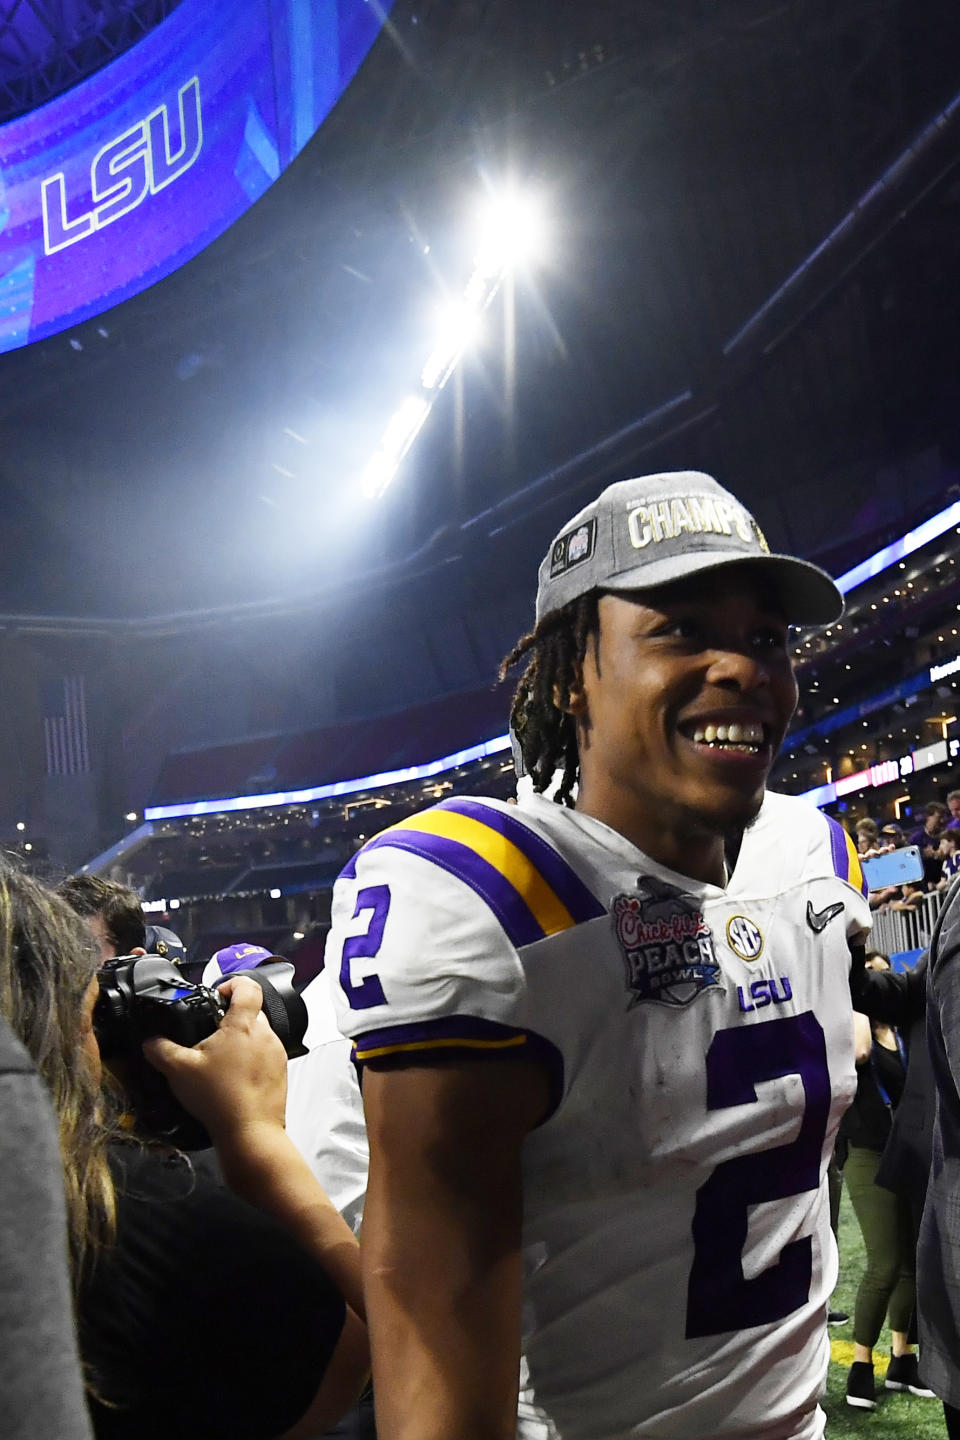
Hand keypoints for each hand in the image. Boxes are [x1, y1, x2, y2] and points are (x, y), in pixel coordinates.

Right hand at [143, 976, 287, 1141]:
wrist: (249, 1132)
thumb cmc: (217, 1097)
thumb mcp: (179, 1070)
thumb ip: (161, 1050)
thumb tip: (150, 1041)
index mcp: (243, 1025)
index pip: (248, 986)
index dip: (232, 984)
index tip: (217, 995)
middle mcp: (265, 1034)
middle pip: (251, 1012)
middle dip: (231, 1019)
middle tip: (209, 1037)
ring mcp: (277, 1053)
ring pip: (258, 1035)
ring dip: (241, 1042)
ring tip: (219, 1062)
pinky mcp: (281, 1072)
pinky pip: (265, 1056)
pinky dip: (251, 1060)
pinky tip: (233, 1079)